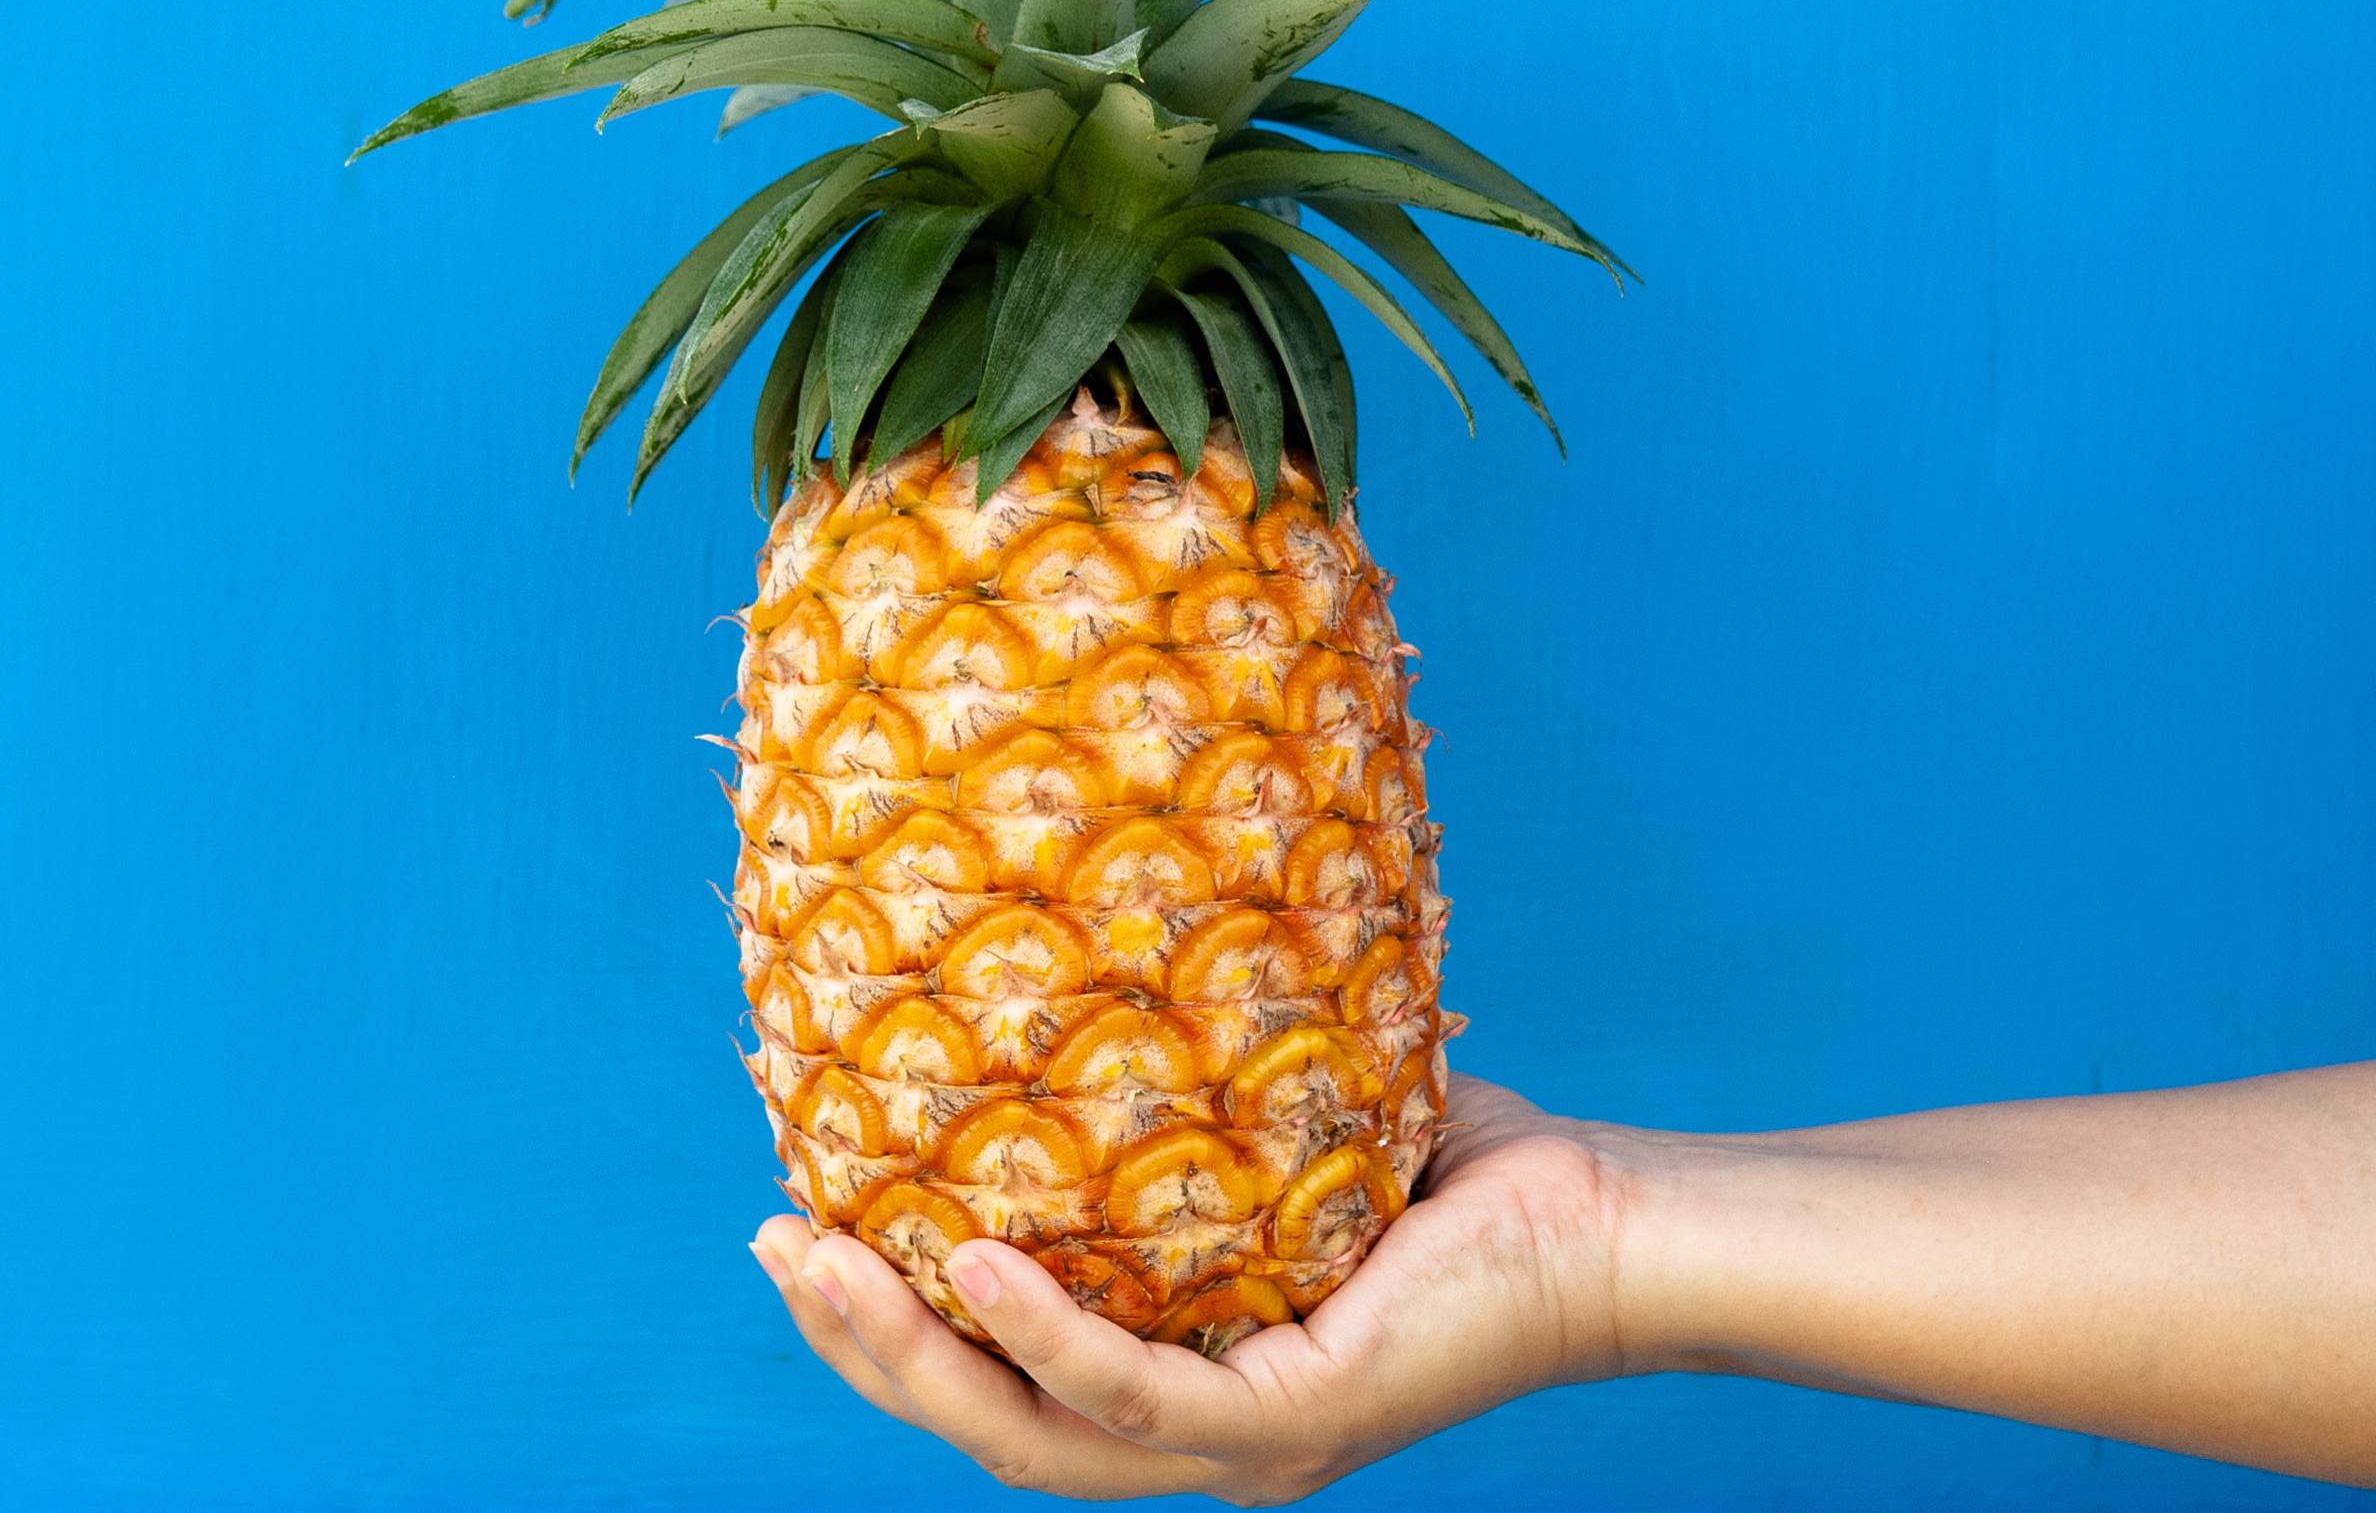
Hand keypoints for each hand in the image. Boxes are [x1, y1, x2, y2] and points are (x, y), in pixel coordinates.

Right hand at [747, 1075, 1637, 1502]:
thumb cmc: (1455, 1163)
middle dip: (859, 1348)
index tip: (791, 1223)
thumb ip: (1174, 1074)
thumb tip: (1068, 922)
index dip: (884, 1327)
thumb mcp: (1273, 1118)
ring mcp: (1248, 1451)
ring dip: (910, 1353)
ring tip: (818, 1259)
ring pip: (1033, 1437)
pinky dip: (1046, 1338)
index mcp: (1181, 1384)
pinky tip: (976, 1265)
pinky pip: (1142, 1395)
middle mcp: (1201, 1441)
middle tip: (769, 1243)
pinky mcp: (1300, 1426)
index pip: (999, 1382)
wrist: (1606, 1218)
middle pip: (986, 1428)